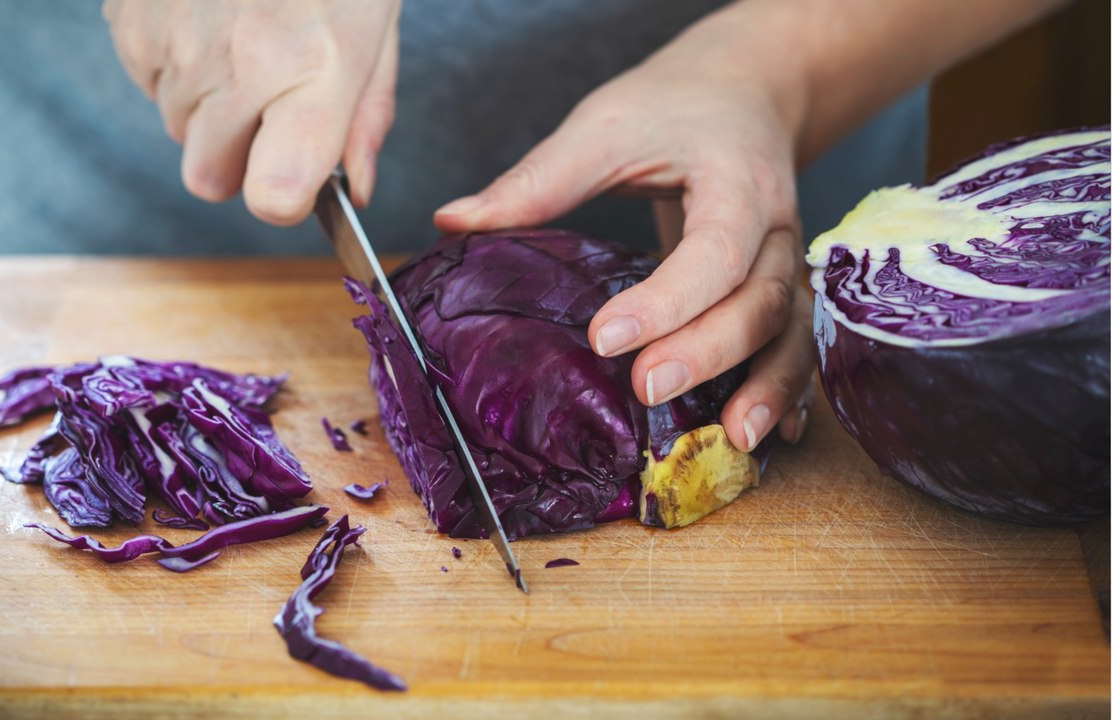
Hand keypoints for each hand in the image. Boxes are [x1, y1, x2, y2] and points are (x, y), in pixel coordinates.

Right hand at [103, 0, 399, 222]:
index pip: (272, 197)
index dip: (284, 197)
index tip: (299, 176)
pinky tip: (209, 19)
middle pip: (213, 177)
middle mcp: (235, 64)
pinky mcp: (129, 19)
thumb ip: (364, 121)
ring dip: (209, 107)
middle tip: (273, 98)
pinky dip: (176, 67)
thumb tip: (354, 192)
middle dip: (242, 154)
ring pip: (178, 130)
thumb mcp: (376, 33)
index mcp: (310, 73)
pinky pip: (149, 82)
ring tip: (245, 40)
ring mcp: (173, 41)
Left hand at [433, 18, 814, 450]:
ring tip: (737, 437)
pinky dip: (790, 388)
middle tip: (646, 389)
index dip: (667, 299)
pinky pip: (797, 341)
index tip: (606, 336)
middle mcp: (775, 227)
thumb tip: (453, 222)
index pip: (714, 249)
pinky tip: (776, 434)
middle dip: (708, 352)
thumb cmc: (674, 106)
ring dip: (771, 387)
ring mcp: (783, 261)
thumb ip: (539, 179)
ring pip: (791, 330)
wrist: (746, 89)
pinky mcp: (778, 286)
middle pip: (759, 300)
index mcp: (736, 180)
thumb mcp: (605, 126)